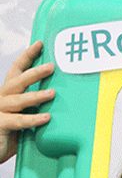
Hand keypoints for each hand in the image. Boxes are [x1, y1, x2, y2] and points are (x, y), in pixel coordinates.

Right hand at [0, 40, 54, 163]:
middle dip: (35, 72)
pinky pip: (19, 120)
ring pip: (18, 99)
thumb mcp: (24, 115)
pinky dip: (33, 119)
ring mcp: (0, 110)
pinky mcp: (0, 124)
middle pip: (18, 80)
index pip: (17, 70)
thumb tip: (59, 96)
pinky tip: (47, 118)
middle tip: (52, 66)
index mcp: (8, 93)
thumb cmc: (10, 133)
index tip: (40, 44)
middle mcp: (2, 98)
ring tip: (53, 93)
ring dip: (37, 95)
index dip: (27, 56)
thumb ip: (36, 106)